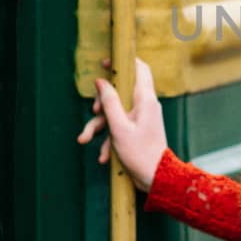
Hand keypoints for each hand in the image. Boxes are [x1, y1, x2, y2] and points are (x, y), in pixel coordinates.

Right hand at [76, 55, 167, 192]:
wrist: (156, 178)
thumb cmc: (140, 153)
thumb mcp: (119, 127)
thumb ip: (109, 102)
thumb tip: (101, 81)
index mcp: (145, 99)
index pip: (139, 68)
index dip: (123, 61)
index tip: (105, 62)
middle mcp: (145, 105)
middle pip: (120, 91)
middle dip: (102, 101)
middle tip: (93, 109)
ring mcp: (141, 118)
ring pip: (116, 112)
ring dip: (100, 126)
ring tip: (85, 139)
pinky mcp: (137, 130)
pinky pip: (119, 127)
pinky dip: (109, 139)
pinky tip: (104, 156)